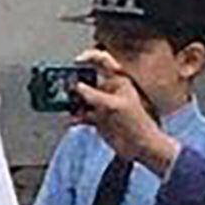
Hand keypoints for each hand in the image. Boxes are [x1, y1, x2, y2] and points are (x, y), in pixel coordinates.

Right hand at [70, 50, 175, 172]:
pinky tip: (71, 120)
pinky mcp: (97, 119)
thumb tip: (77, 87)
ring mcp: (102, 105)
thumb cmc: (137, 123)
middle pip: (87, 80)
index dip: (89, 57)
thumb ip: (94, 95)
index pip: (103, 61)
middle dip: (74, 82)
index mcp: (118, 81)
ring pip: (82, 97)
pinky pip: (81, 114)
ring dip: (72, 101)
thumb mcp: (114, 106)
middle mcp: (108, 91)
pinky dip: (75, 117)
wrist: (141, 147)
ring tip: (65, 104)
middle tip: (64, 86)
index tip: (76, 61)